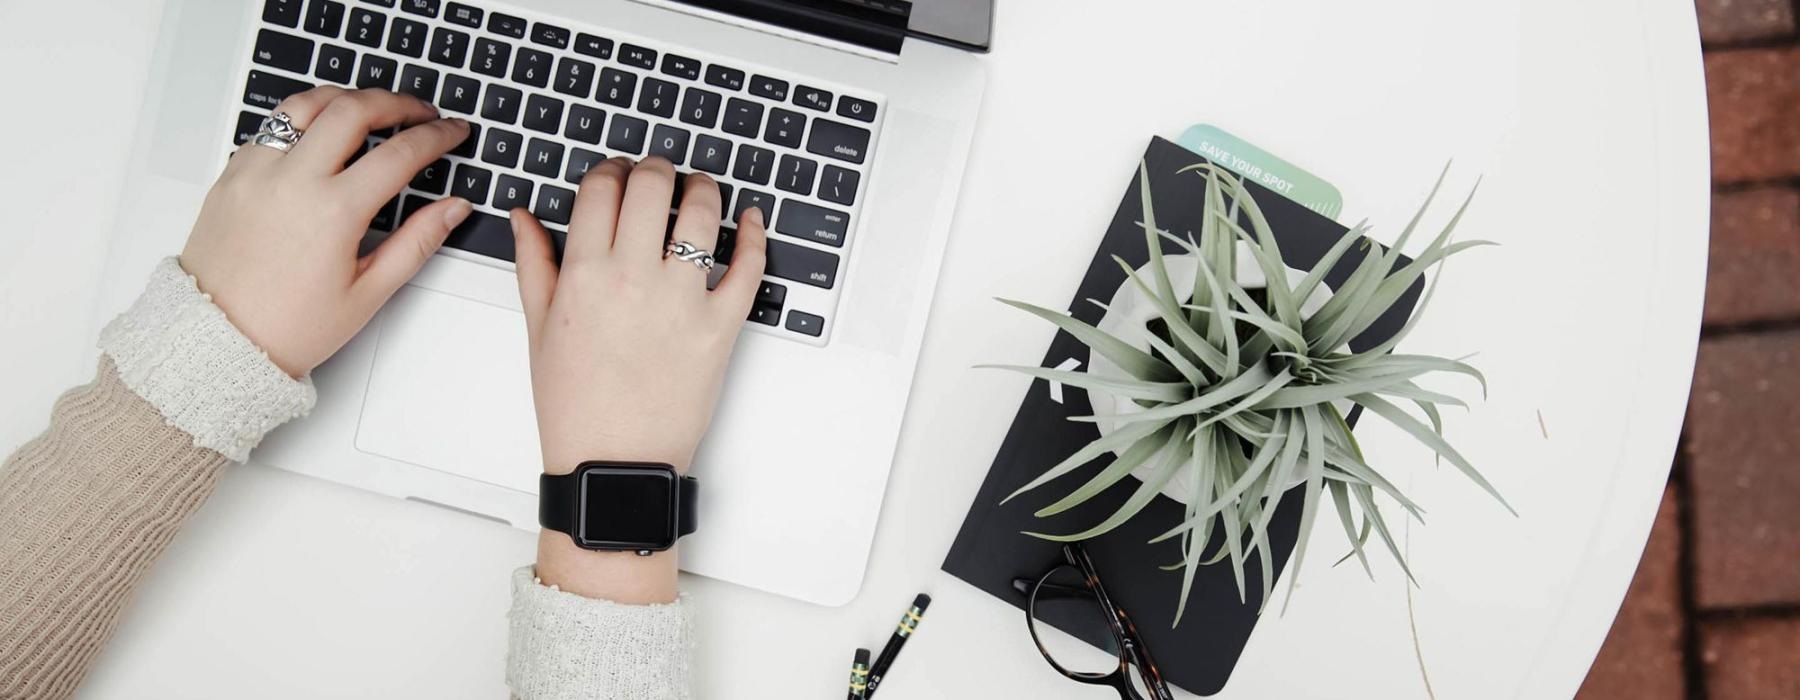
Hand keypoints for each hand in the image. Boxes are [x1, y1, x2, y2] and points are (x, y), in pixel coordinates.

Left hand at [180, 87, 472, 376]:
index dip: (436, 136)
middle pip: (353, 109)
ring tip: (370, 109)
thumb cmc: (288, 327)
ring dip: (346, 98)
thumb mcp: (368, 293)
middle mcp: (292, 180)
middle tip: (420, 111)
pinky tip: (321, 136)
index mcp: (333, 212)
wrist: (217, 340)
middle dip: (396, 102)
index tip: (452, 132)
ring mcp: (257, 172)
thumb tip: (452, 209)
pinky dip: (304, 120)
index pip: (400, 153)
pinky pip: (272, 127)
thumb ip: (417, 242)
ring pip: (306, 104)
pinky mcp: (232, 174)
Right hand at [512, 157, 765, 601]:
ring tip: (699, 190)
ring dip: (703, 189)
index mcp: (584, 274)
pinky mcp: (722, 326)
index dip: (610, 170)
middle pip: (652, 186)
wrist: (614, 463)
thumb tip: (525, 216)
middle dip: (655, 168)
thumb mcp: (539, 329)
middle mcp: (634, 278)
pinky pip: (748, 267)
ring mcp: (682, 300)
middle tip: (658, 174)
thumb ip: (534, 263)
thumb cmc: (575, 405)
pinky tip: (749, 220)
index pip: (602, 188)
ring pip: (702, 213)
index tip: (616, 175)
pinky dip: (754, 235)